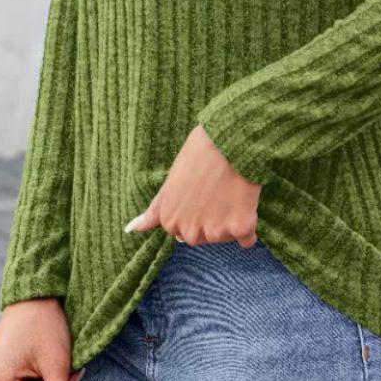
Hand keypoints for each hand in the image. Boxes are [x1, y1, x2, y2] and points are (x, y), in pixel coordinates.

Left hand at [125, 124, 261, 247]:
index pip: (183, 232)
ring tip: (230, 192)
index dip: (195, 211)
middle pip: (205, 237)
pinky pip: (247, 239)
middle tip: (217, 192)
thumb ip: (155, 209)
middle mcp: (190, 232)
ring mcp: (215, 232)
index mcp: (170, 221)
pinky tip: (245, 203)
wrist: (228, 141)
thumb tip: (132, 229)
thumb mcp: (170, 181)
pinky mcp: (240, 228)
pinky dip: (249, 226)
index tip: (201, 193)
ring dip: (231, 221)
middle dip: (212, 220)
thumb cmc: (198, 155)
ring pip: (226, 237)